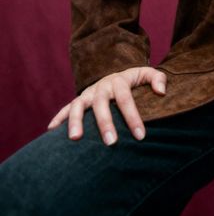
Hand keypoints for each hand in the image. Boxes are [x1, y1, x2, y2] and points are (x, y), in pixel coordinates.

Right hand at [47, 66, 166, 144]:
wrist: (116, 73)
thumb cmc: (134, 80)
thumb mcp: (147, 74)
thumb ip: (157, 78)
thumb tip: (161, 92)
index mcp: (119, 81)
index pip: (126, 99)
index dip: (133, 117)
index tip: (141, 136)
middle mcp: (101, 86)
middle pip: (102, 104)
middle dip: (105, 123)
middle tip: (111, 143)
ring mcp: (88, 93)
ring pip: (79, 105)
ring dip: (76, 121)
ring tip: (76, 139)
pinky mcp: (79, 100)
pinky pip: (66, 108)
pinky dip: (58, 118)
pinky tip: (51, 131)